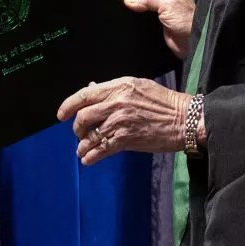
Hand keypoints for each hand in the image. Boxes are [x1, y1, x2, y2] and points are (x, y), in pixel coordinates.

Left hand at [55, 77, 187, 165]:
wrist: (184, 119)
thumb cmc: (163, 101)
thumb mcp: (137, 85)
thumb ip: (112, 89)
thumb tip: (91, 87)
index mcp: (118, 87)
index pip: (84, 95)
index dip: (68, 105)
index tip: (60, 115)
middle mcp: (116, 103)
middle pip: (83, 117)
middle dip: (77, 128)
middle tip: (79, 134)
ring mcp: (120, 122)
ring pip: (90, 135)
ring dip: (82, 145)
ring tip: (82, 149)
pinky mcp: (126, 140)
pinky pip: (101, 150)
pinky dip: (91, 156)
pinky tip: (88, 159)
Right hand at [124, 0, 194, 58]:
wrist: (191, 44)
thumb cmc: (185, 21)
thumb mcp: (166, 5)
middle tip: (123, 1)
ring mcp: (161, 7)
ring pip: (143, 4)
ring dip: (136, 8)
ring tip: (126, 9)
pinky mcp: (157, 20)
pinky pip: (143, 15)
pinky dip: (138, 16)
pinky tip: (131, 17)